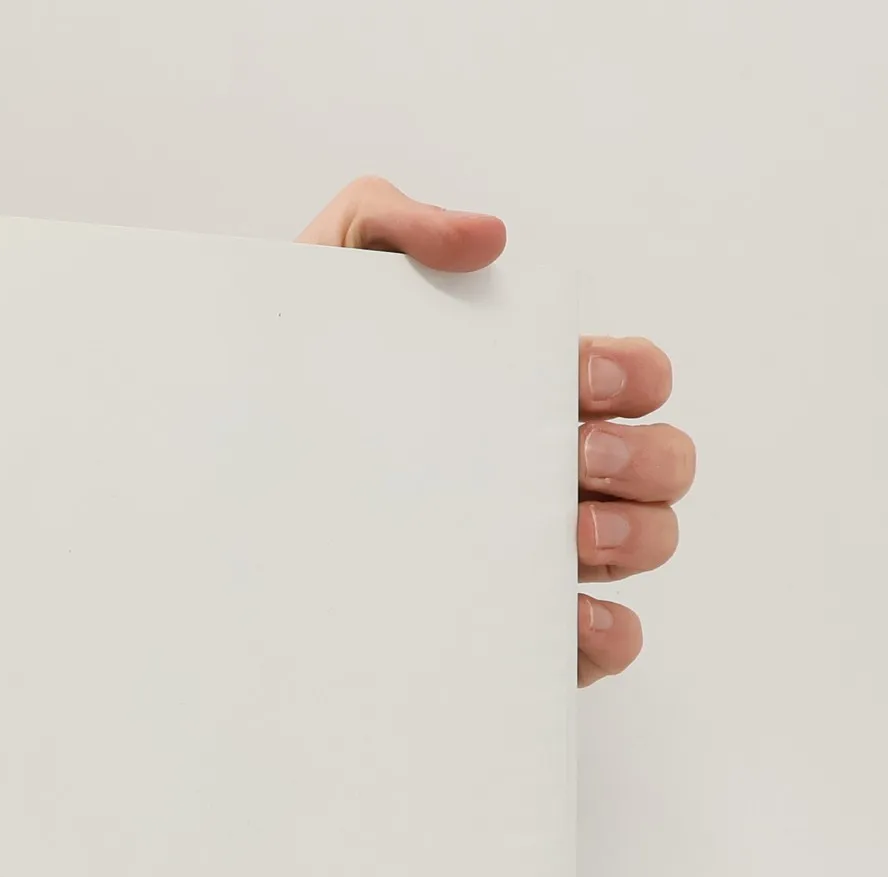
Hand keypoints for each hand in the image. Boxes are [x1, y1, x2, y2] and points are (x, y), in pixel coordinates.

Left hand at [298, 177, 693, 686]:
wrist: (224, 489)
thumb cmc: (292, 389)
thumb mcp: (322, 285)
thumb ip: (390, 222)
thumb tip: (484, 239)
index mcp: (530, 390)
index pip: (632, 377)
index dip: (632, 373)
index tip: (577, 376)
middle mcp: (549, 472)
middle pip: (662, 463)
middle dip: (644, 457)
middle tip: (576, 457)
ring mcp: (538, 554)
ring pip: (649, 545)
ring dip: (637, 536)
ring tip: (573, 534)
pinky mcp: (516, 632)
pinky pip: (600, 642)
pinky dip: (608, 631)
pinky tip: (569, 614)